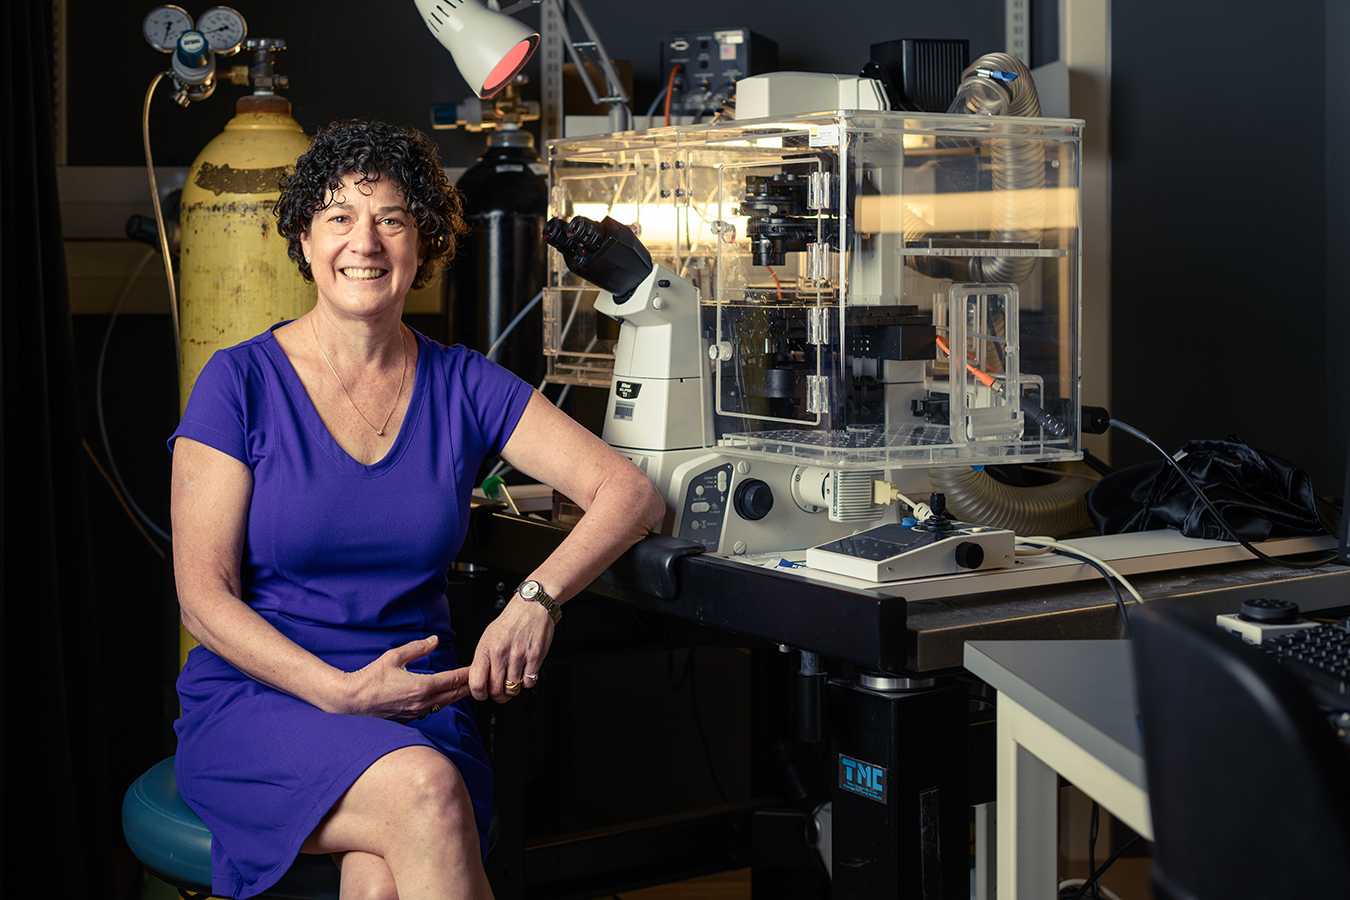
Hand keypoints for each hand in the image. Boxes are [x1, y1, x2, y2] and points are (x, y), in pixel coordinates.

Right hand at [339, 635, 470, 721]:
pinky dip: (441, 703)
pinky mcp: (408, 719)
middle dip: (468, 687)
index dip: (467, 674)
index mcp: (421, 687)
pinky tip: (443, 699)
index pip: (452, 680)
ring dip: (456, 696)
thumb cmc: (369, 678)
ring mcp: (415, 713)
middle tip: (481, 680)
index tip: (477, 669)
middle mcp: (421, 703)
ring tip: (467, 689)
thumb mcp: (394, 657)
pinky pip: (431, 711)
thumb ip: (417, 648)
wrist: (350, 701)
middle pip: (454, 695)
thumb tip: (435, 640)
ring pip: (444, 705)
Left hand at [469, 596, 553, 702]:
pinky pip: (529, 682)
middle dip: (499, 696)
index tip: (483, 694)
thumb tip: (478, 681)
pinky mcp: (535, 656)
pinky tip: (525, 673)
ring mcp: (518, 655)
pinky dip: (527, 682)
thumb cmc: (510, 622)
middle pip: (496, 690)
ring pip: (513, 688)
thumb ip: (483, 660)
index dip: (479, 694)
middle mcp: (501, 653)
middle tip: (501, 692)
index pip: (476, 683)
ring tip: (514, 680)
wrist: (531, 607)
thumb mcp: (488, 638)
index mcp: (486, 649)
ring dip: (514, 689)